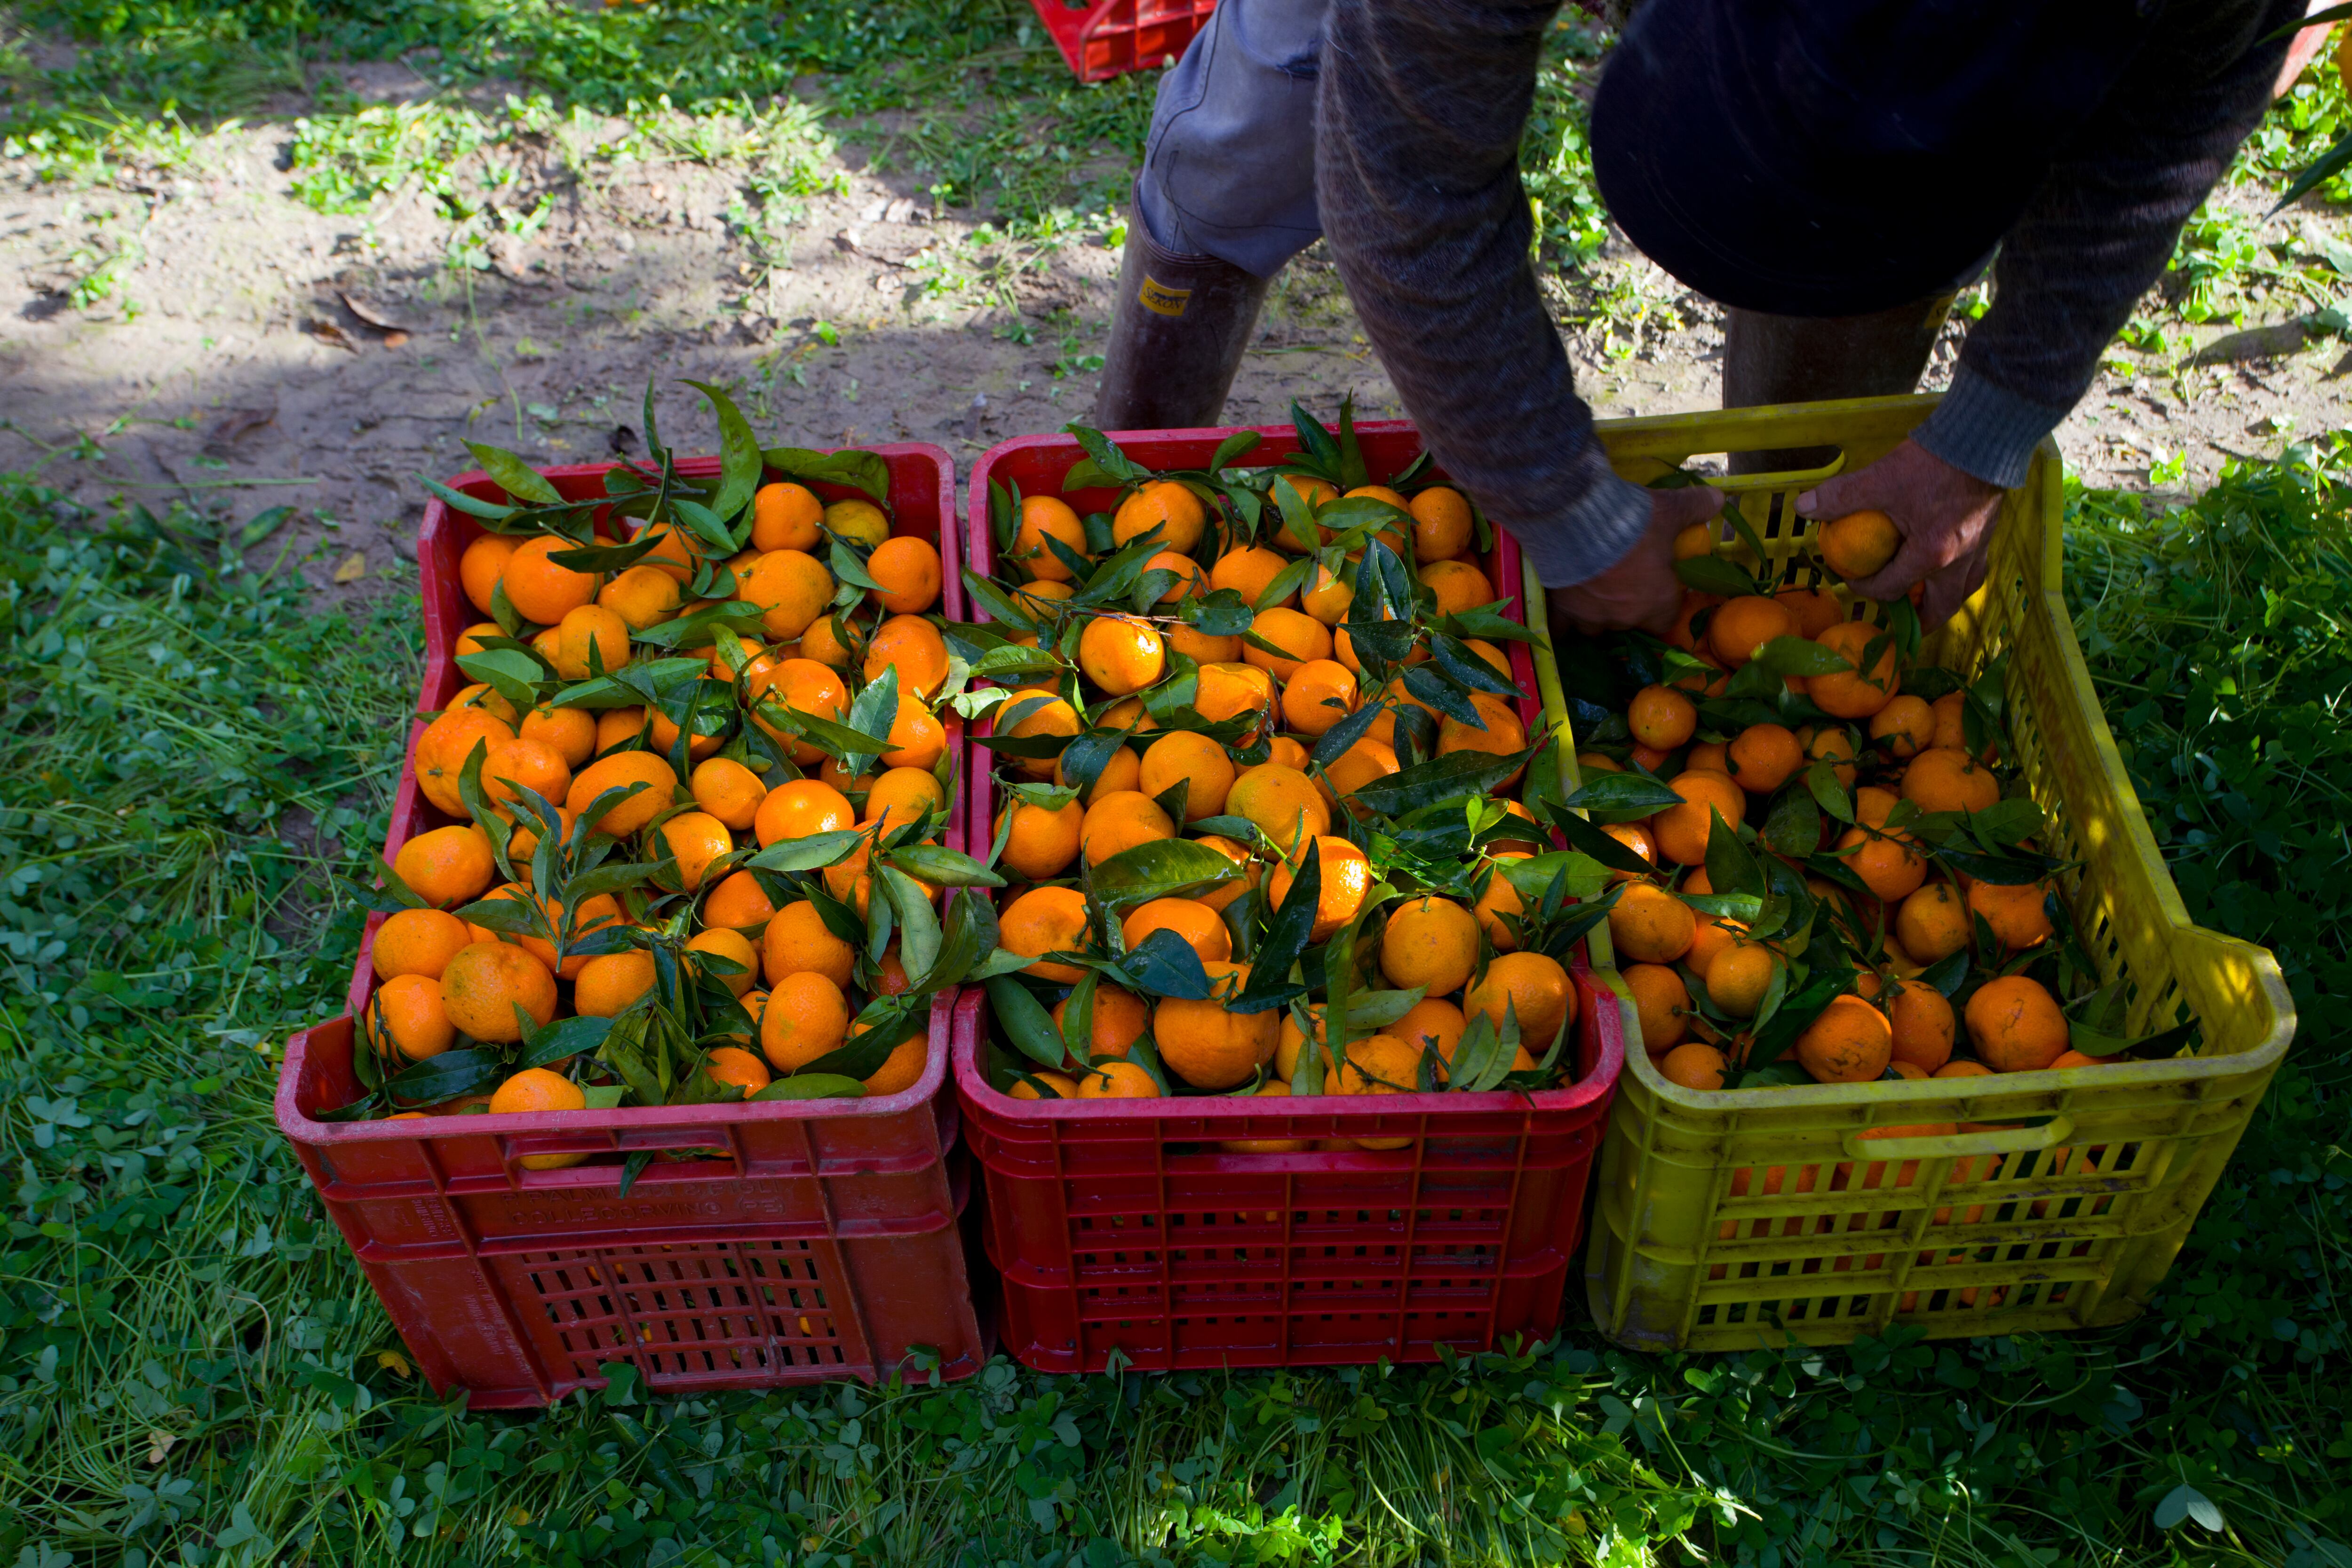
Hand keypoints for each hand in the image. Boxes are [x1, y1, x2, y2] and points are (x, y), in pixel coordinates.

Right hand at [1547, 484, 1725, 635]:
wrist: (1579, 522)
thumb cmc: (1632, 522)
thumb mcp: (1670, 509)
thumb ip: (1694, 507)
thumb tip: (1719, 499)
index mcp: (1657, 602)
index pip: (1665, 622)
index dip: (1662, 608)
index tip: (1657, 592)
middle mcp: (1626, 618)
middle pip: (1628, 625)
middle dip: (1626, 610)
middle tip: (1622, 585)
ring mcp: (1592, 617)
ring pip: (1594, 629)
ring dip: (1595, 616)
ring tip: (1592, 596)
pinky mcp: (1563, 609)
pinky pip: (1562, 627)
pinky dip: (1563, 621)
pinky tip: (1562, 610)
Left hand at [1796, 438, 2003, 627]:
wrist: (1982, 439)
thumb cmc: (1933, 463)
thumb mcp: (1880, 479)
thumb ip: (1840, 496)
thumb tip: (1803, 506)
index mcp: (1930, 556)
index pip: (1891, 589)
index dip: (1866, 589)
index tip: (1853, 579)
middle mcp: (1959, 562)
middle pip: (1940, 609)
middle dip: (1918, 622)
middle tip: (1900, 624)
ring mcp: (1978, 549)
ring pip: (1962, 591)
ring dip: (1940, 602)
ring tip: (1922, 601)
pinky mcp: (1989, 533)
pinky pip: (1973, 569)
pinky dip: (1956, 577)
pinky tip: (1943, 566)